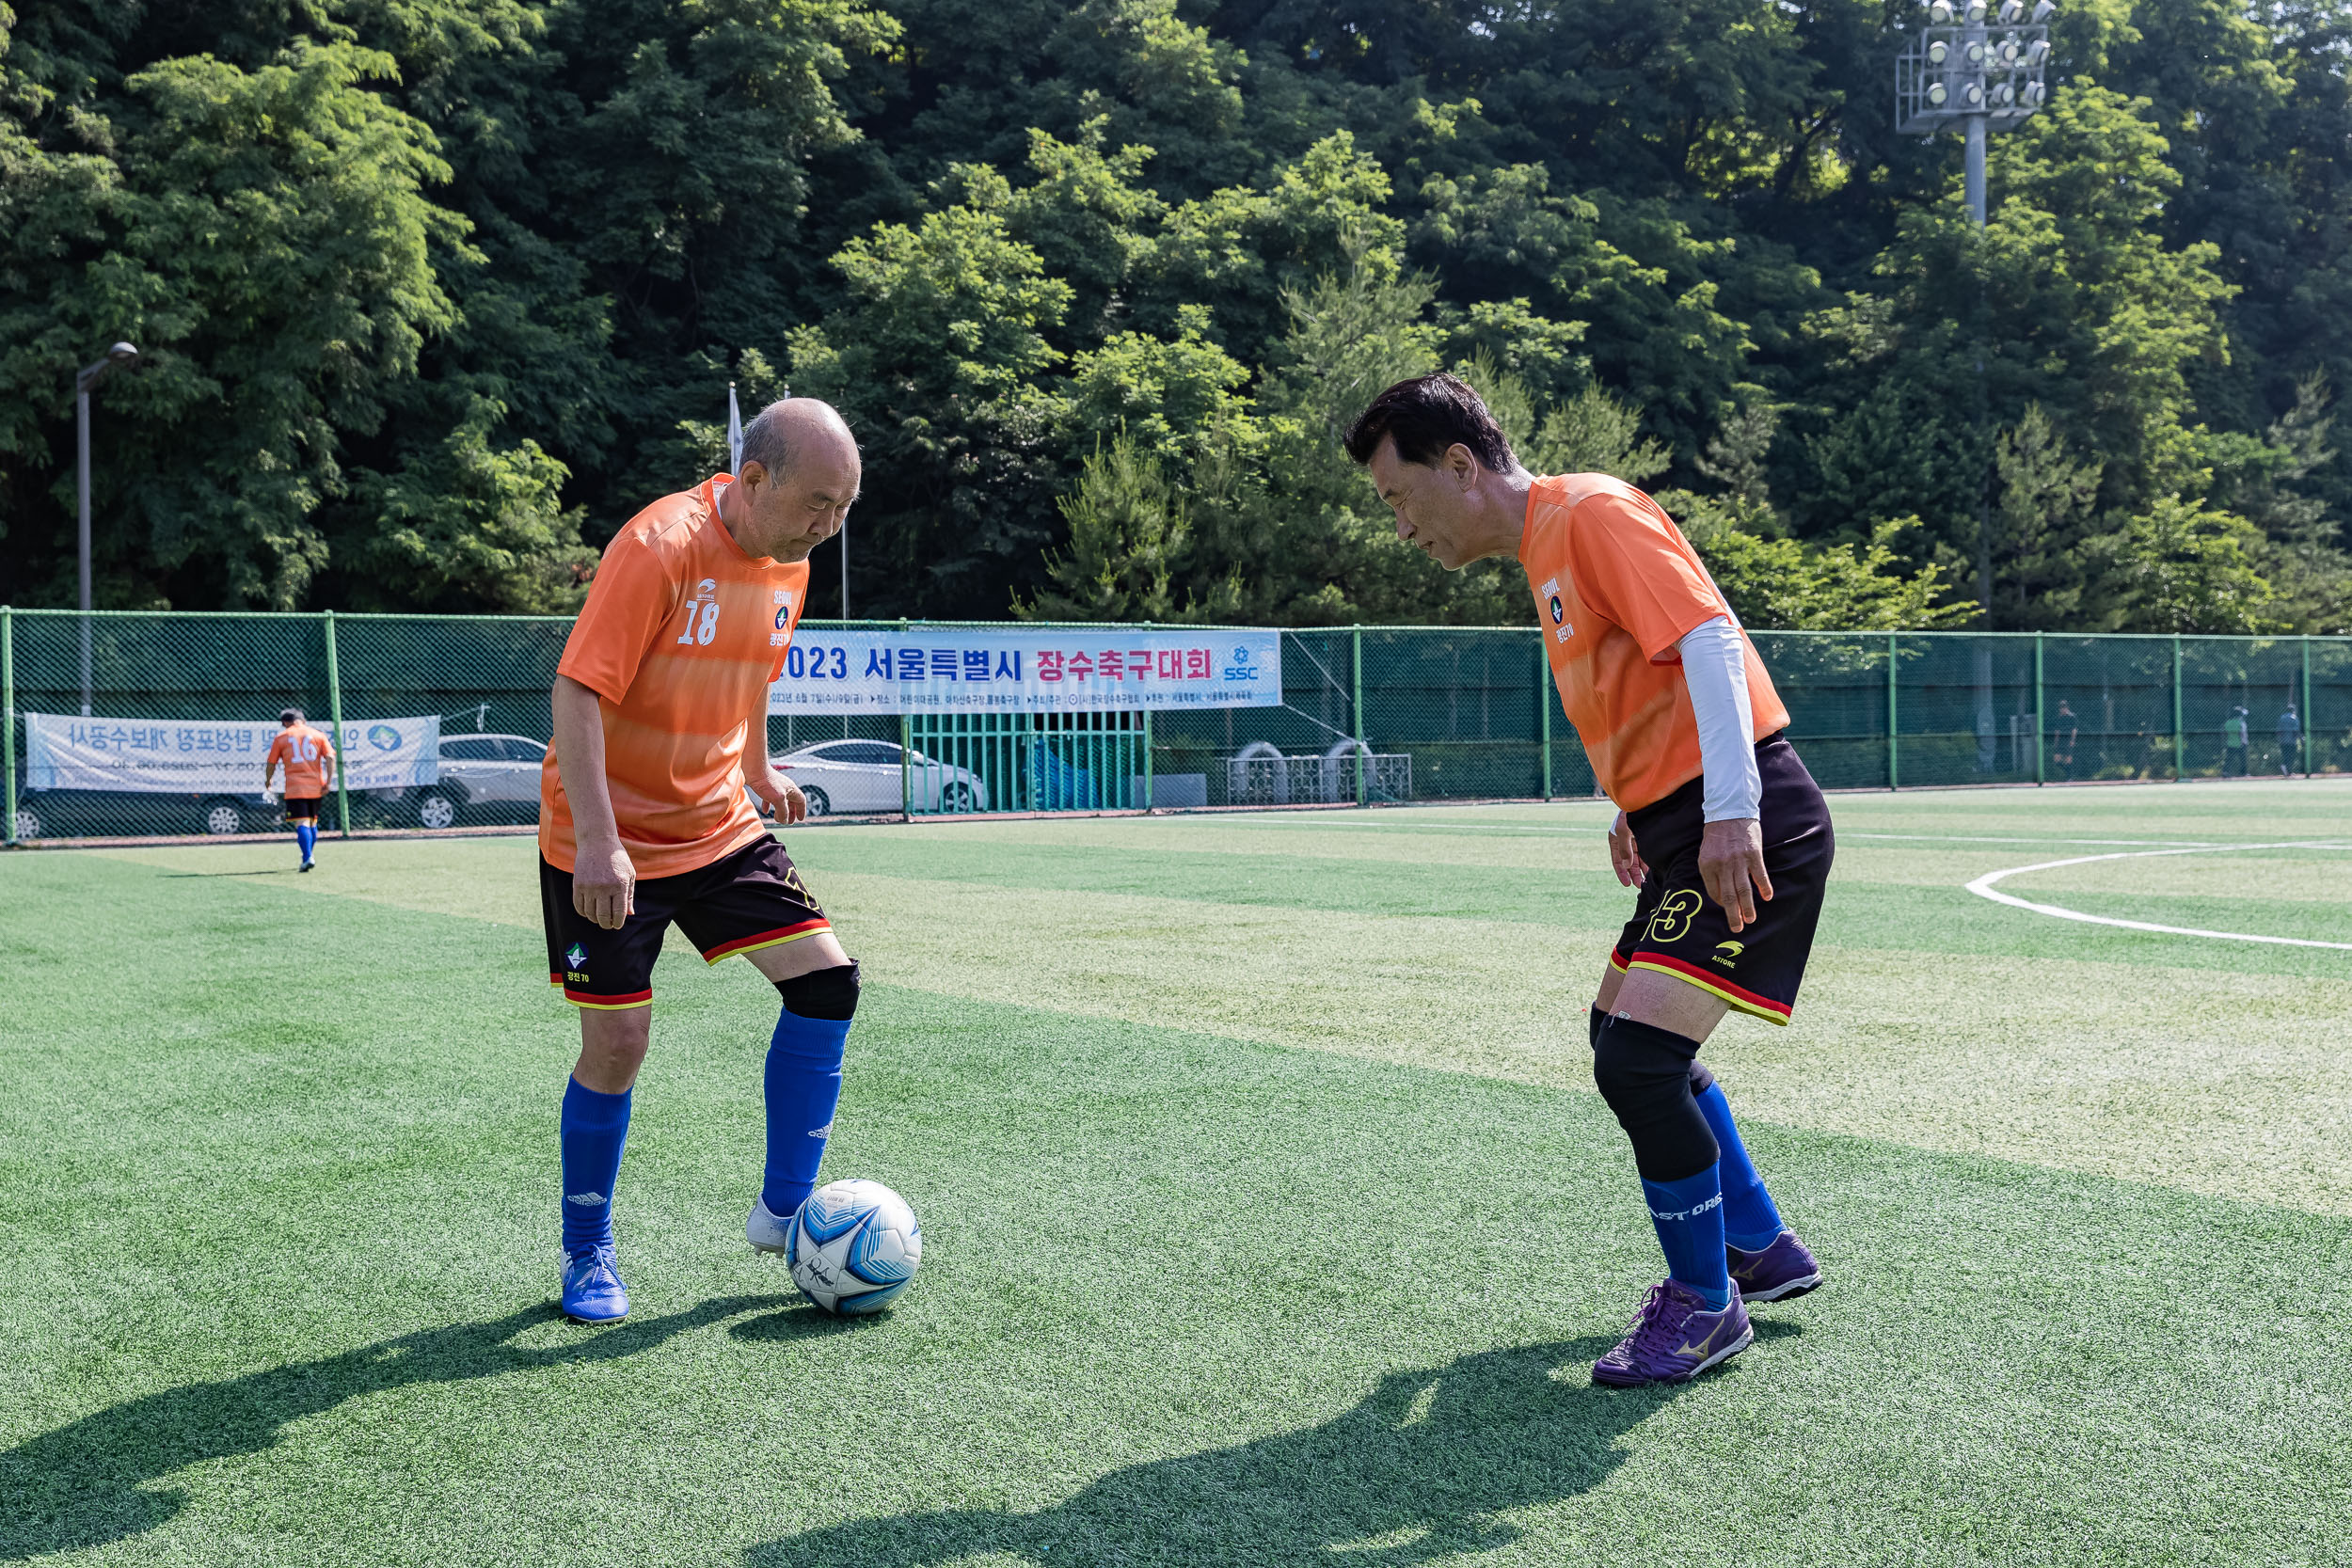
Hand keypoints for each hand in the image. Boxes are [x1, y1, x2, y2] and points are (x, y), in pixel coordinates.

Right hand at [572, 837, 636, 930]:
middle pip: (603, 916)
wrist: (597, 842)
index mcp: (619, 885)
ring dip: (595, 919)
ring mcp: (589, 886)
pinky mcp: (578, 885)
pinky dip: (583, 913)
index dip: (618, 923)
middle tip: (608, 925)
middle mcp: (604, 887)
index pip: (619, 913)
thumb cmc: (617, 859)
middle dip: (606, 924)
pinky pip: (578, 906)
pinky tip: (589, 912)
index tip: (617, 925)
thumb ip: (630, 895)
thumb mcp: (630, 874)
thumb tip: (630, 914)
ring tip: (599, 918)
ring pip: (590, 913)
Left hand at [750, 771, 805, 825]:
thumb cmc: (766, 782)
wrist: (753, 769)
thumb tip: (785, 820)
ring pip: (781, 801)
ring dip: (780, 810)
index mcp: (791, 789)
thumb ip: (783, 811)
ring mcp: (775, 786)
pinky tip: (765, 811)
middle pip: (792, 802)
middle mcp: (785, 787)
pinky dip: (769, 806)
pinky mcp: (765, 786)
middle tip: (789, 822)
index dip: (801, 811)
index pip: (801, 801)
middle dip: (791, 813)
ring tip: (777, 818)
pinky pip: (769, 798)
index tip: (800, 819)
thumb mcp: (778, 800)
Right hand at [1607, 811, 1647, 886]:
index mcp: (1615, 839)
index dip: (1622, 873)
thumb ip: (1624, 848)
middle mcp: (1625, 840)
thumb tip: (1626, 865)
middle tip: (1639, 886)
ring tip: (1647, 881)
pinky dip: (1648, 862)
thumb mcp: (1624, 829)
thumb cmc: (1630, 812)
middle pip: (1628, 861)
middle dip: (1633, 874)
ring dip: (1641, 870)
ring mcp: (1636, 839)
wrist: (1645, 798)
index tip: (1628, 884)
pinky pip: (1646, 852)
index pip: (1617, 860)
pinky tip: (1652, 871)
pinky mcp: (1646, 837)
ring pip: (1638, 859)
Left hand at [1698, 817, 1772, 932]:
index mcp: (1707, 865)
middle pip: (1728, 896)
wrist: (1730, 811)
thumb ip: (1711, 872)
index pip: (1714, 892)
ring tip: (1751, 919)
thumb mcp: (1706, 853)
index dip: (1720, 903)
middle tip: (1737, 928)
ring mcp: (1738, 860)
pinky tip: (1767, 897)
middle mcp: (1722, 865)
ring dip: (1748, 907)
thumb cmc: (1717, 834)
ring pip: (1744, 889)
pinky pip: (1760, 875)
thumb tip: (1720, 894)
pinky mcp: (1753, 854)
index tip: (1727, 909)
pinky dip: (1764, 887)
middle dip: (1733, 915)